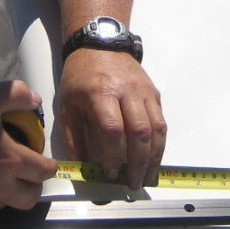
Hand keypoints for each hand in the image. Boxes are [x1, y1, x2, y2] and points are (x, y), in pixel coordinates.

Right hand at [0, 80, 57, 209]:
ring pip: (7, 203)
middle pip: (30, 197)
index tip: (46, 159)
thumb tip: (34, 100)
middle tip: (26, 169)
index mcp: (8, 160)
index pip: (44, 171)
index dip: (51, 165)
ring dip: (11, 190)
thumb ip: (15, 94)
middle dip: (34, 184)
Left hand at [57, 50, 165, 188]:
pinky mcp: (154, 94)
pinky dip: (160, 144)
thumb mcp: (68, 106)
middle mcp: (127, 92)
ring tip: (147, 177)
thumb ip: (74, 139)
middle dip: (138, 163)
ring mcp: (144, 92)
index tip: (110, 174)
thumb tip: (83, 169)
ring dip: (154, 157)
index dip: (114, 156)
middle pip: (140, 132)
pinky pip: (161, 122)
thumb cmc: (80, 76)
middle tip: (133, 183)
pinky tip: (153, 159)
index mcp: (101, 93)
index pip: (113, 130)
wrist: (100, 44)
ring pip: (157, 128)